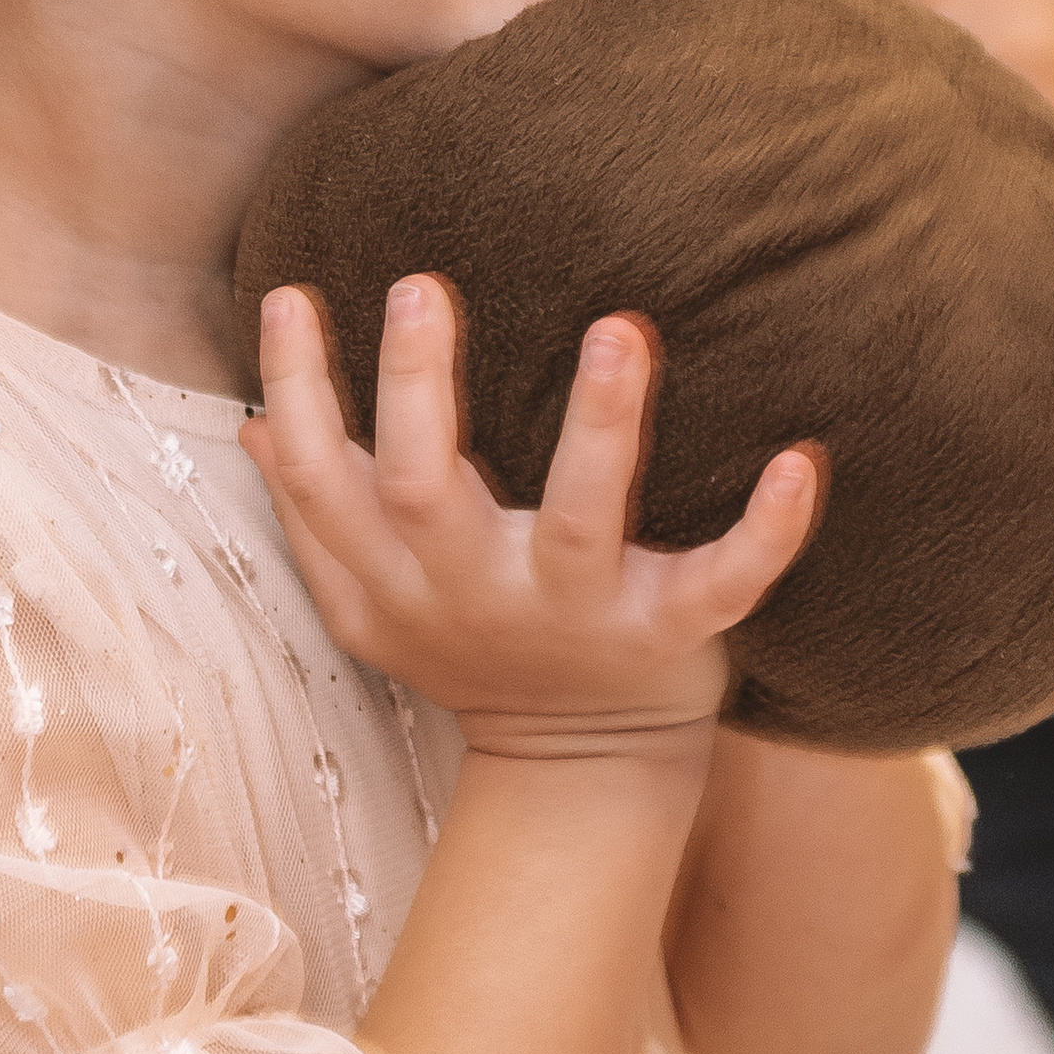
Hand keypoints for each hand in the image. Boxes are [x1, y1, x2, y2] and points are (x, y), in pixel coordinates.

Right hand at [241, 276, 819, 759]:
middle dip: (416, 390)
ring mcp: (574, 613)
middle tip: (418, 286)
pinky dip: (768, 530)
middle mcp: (472, 588)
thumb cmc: (473, 646)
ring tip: (619, 329)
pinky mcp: (668, 633)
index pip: (318, 479)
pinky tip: (800, 458)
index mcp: (394, 574)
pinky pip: (722, 583)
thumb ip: (317, 514)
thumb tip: (252, 422)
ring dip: (602, 427)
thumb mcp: (371, 600)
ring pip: (579, 521)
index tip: (292, 293)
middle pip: (424, 488)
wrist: (578, 768)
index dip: (298, 391)